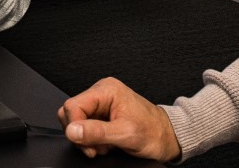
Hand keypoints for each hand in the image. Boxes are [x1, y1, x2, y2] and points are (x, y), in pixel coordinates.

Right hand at [58, 77, 180, 160]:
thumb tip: (72, 131)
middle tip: (96, 148)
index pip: (73, 105)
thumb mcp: (125, 134)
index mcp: (106, 90)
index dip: (75, 127)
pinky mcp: (102, 114)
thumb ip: (96, 132)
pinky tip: (106, 143)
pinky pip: (86, 127)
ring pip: (77, 122)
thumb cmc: (153, 132)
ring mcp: (102, 104)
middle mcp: (102, 93)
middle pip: (72, 113)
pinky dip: (93, 139)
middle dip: (81, 135)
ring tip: (104, 146)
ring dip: (87, 139)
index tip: (86, 144)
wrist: (167, 137)